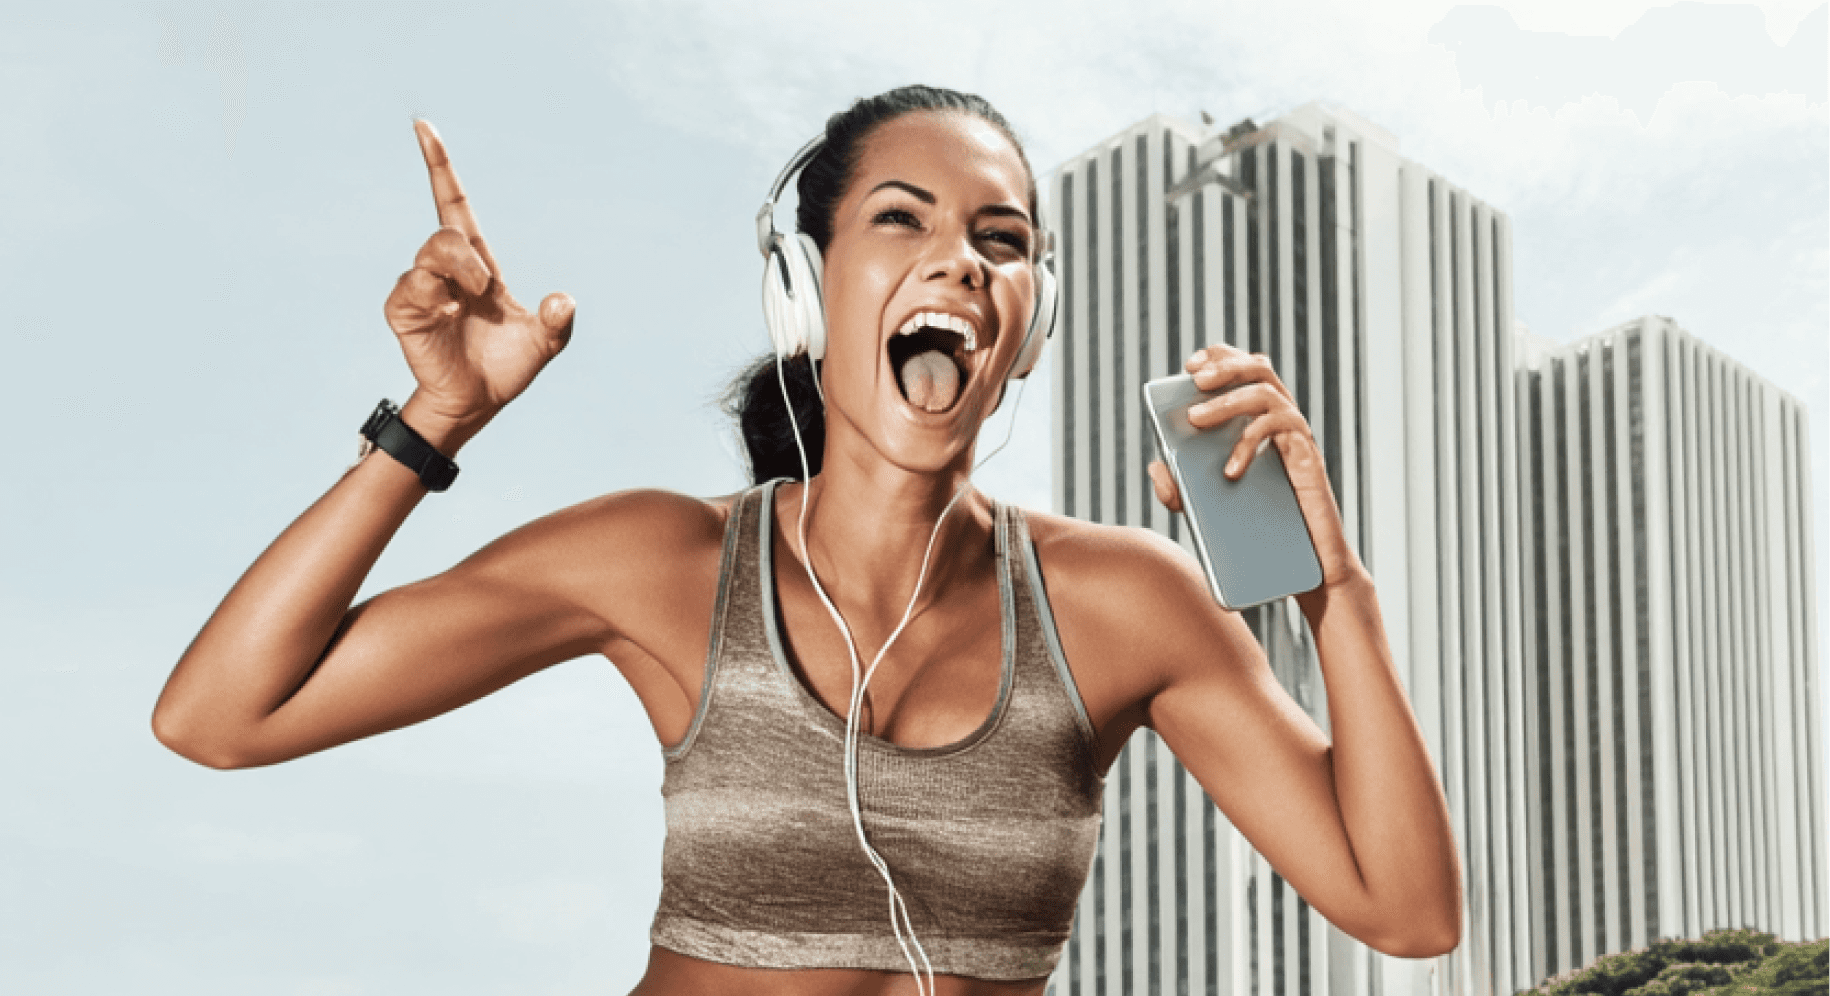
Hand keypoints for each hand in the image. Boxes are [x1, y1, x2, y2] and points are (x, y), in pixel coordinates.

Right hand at [382, 121, 575, 437]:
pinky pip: (412, 288)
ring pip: (429, 255)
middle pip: (445, 232)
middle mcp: (445, 269)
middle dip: (465, 255)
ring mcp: (421, 288)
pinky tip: (447, 315)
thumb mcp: (545, 343)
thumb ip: (558, 322)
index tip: (423, 128)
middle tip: (484, 286)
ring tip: (467, 305)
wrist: (479, 402)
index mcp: (477, 263)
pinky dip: (434, 297)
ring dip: (457, 274)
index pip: (454, 203)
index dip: (439, 167)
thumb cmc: (507, 366)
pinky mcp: (404, 311)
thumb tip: (563, 301)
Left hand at [1147, 344, 1363, 590]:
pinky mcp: (1308, 459)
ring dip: (1228, 400)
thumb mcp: (1208, 507)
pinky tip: (1230, 469)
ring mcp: (1297, 438)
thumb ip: (1180, 488)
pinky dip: (1250, 443)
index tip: (1190, 366)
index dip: (1221, 357)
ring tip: (1196, 419)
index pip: (1246, 370)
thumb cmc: (1261, 530)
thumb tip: (1156, 465)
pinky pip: (1282, 432)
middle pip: (1260, 369)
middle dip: (1225, 366)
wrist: (1304, 565)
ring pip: (1268, 393)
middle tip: (1195, 380)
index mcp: (1260, 420)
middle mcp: (1282, 421)